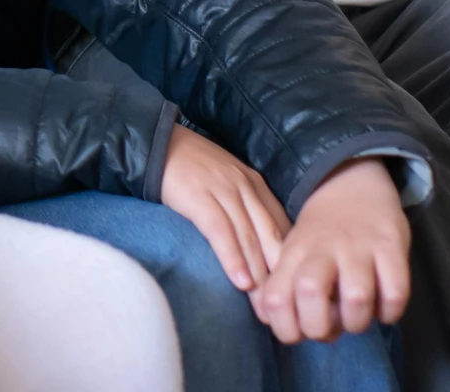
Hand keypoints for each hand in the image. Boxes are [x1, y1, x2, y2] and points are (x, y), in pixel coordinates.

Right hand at [159, 123, 286, 293]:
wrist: (158, 143)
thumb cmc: (191, 168)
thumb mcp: (227, 182)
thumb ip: (244, 207)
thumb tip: (259, 246)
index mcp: (256, 185)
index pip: (282, 227)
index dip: (288, 261)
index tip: (290, 289)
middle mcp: (246, 187)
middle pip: (271, 236)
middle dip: (279, 274)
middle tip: (282, 306)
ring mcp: (224, 191)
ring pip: (250, 238)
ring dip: (260, 274)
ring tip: (265, 303)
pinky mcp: (200, 198)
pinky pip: (221, 232)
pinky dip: (233, 258)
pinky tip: (240, 281)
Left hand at [254, 158, 409, 343]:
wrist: (352, 182)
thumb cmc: (320, 233)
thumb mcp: (293, 252)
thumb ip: (281, 286)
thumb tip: (271, 321)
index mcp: (294, 253)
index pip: (275, 299)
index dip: (286, 329)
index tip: (299, 332)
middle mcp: (323, 248)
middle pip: (311, 293)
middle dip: (320, 328)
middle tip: (331, 327)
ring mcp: (359, 247)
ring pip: (357, 297)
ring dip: (357, 322)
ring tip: (357, 317)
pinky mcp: (392, 246)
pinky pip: (396, 294)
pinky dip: (389, 312)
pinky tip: (383, 309)